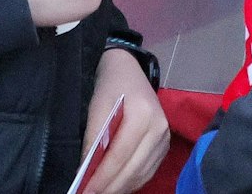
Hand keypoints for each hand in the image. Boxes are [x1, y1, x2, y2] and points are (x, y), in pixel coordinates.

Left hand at [81, 50, 169, 193]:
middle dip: (111, 187)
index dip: (103, 177)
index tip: (86, 191)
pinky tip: (116, 186)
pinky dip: (131, 182)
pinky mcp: (165, 146)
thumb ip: (94, 138)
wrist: (130, 71)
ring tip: (101, 193)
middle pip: (133, 169)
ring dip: (121, 188)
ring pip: (142, 174)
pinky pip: (148, 171)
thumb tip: (86, 170)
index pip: (120, 155)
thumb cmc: (112, 87)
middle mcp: (159, 129)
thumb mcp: (97, 107)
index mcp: (143, 115)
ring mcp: (165, 139)